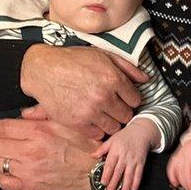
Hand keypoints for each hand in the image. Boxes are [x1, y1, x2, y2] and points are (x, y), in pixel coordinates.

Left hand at [0, 117, 100, 189]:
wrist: (92, 173)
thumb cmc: (82, 147)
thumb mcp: (66, 123)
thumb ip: (43, 114)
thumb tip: (23, 113)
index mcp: (39, 131)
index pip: (1, 127)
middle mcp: (31, 150)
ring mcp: (28, 170)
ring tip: (5, 155)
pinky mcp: (29, 186)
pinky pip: (3, 181)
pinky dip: (3, 175)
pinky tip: (10, 170)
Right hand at [19, 44, 147, 135]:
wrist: (44, 71)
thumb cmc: (74, 60)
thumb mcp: (104, 55)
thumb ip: (128, 68)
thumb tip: (146, 79)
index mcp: (113, 79)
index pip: (136, 100)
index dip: (130, 98)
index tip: (123, 97)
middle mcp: (104, 96)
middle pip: (127, 116)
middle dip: (122, 111)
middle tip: (113, 105)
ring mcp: (91, 111)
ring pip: (114, 128)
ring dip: (111, 121)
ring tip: (102, 112)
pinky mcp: (77, 123)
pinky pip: (98, 134)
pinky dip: (97, 128)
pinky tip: (91, 118)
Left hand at [90, 118, 158, 189]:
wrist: (141, 132)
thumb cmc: (125, 136)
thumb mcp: (112, 139)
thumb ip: (102, 148)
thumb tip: (92, 155)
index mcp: (116, 151)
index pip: (110, 164)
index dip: (107, 174)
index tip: (104, 182)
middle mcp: (125, 156)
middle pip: (119, 171)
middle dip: (115, 183)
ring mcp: (133, 160)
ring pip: (129, 174)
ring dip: (126, 185)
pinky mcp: (141, 162)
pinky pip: (139, 173)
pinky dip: (136, 181)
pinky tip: (133, 189)